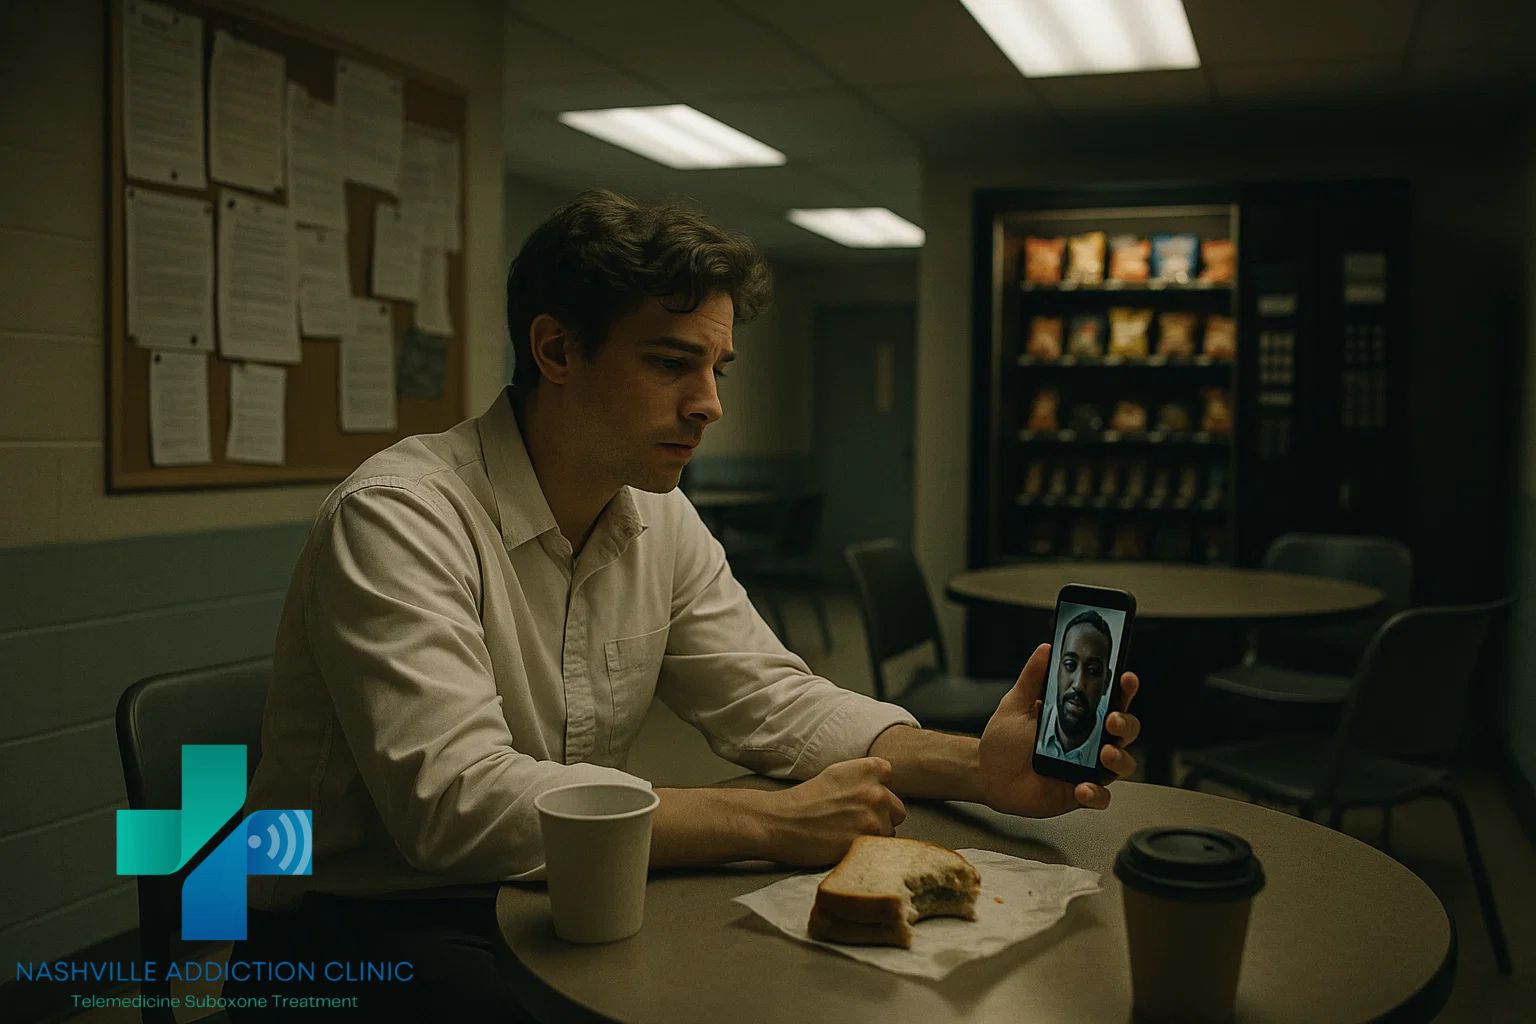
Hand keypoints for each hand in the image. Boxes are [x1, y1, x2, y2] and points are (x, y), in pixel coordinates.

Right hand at [758, 757, 907, 865]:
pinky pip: (878, 848)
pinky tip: (845, 843)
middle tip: (852, 820)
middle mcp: (877, 791)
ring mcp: (874, 819)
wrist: (780, 822)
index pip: (890, 779)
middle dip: (880, 816)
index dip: (876, 790)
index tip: (858, 798)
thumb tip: (885, 789)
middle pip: (896, 809)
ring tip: (846, 833)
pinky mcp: (867, 843)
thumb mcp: (837, 773)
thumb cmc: (805, 800)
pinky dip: (865, 848)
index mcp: (870, 769)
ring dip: (874, 834)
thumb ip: (864, 777)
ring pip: (889, 831)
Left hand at [978, 642, 1140, 816]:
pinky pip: (1101, 796)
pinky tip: (1082, 787)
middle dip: (1126, 722)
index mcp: (1078, 716)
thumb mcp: (1016, 704)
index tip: (1126, 678)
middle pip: (1125, 729)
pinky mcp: (1079, 792)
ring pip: (1122, 763)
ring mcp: (1087, 767)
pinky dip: (1096, 793)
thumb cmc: (1004, 741)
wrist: (987, 775)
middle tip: (1112, 719)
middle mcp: (1089, 741)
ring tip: (1104, 753)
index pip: (1110, 699)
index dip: (1124, 689)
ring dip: (1119, 757)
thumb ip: (1032, 677)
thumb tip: (1046, 648)